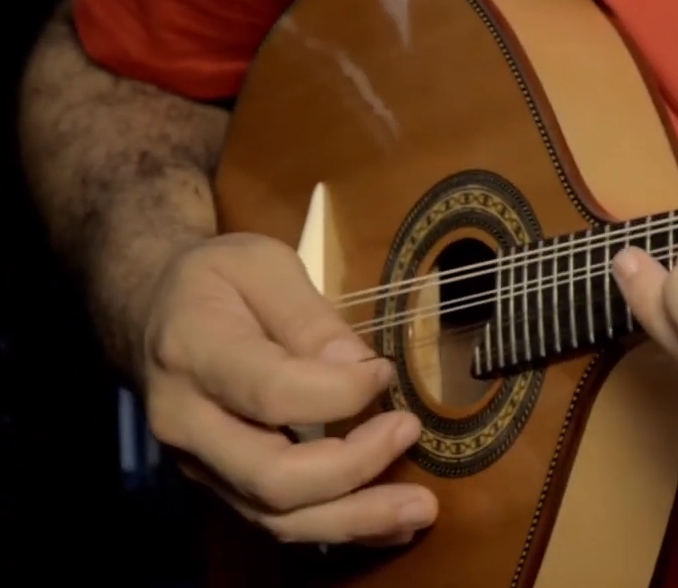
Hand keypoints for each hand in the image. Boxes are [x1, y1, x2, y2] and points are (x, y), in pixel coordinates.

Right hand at [139, 233, 435, 544]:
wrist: (144, 312)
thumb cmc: (211, 280)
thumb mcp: (260, 264)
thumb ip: (309, 315)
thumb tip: (358, 367)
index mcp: (195, 352)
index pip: (273, 393)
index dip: (341, 392)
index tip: (385, 372)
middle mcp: (187, 421)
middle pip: (273, 476)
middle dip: (355, 468)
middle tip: (410, 432)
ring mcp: (199, 463)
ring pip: (276, 517)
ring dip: (354, 519)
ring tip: (419, 508)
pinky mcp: (218, 484)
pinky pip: (278, 522)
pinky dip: (339, 527)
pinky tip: (390, 524)